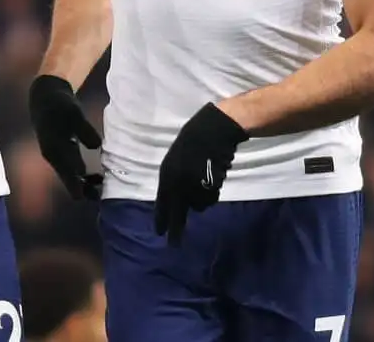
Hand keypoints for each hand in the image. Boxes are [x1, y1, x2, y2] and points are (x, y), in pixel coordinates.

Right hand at [28, 75, 103, 199]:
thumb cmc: (60, 105)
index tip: (84, 196)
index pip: (65, 171)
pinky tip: (97, 178)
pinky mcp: (63, 151)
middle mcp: (54, 156)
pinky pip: (73, 168)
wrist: (47, 97)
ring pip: (71, 175)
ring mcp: (58, 154)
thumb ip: (84, 130)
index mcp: (53, 149)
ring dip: (85, 184)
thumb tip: (95, 146)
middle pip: (68, 178)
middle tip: (99, 199)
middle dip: (82, 189)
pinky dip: (84, 175)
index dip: (75, 185)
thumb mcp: (73, 114)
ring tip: (102, 190)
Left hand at [154, 103, 248, 245]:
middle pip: (176, 211)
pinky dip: (211, 192)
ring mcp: (194, 182)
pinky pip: (210, 197)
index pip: (162, 201)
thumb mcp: (177, 161)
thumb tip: (175, 202)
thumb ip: (175, 180)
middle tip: (174, 244)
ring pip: (198, 205)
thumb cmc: (194, 142)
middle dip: (175, 228)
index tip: (159, 233)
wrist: (213, 128)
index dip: (161, 217)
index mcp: (167, 174)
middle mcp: (178, 181)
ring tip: (205, 181)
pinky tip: (213, 177)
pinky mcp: (210, 182)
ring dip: (201, 200)